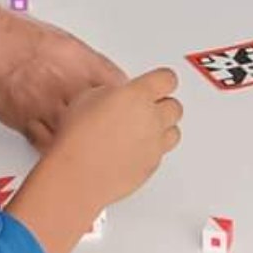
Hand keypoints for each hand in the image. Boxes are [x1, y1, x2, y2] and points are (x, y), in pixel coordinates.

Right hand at [0, 13, 128, 148]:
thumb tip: (95, 71)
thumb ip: (81, 59)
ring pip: (80, 136)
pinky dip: (60, 151)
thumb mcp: (59, 38)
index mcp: (80, 61)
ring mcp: (48, 107)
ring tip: (97, 151)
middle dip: (115, 127)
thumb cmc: (12, 34)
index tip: (134, 107)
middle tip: (121, 135)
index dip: (129, 100)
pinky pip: (50, 145)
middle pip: (104, 115)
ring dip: (90, 144)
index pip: (117, 85)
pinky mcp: (28, 124)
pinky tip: (67, 154)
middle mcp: (68, 86)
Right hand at [36, 67, 183, 208]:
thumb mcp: (87, 97)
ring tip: (144, 129)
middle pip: (175, 106)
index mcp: (138, 95)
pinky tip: (134, 149)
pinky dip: (152, 150)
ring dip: (163, 129)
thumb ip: (111, 92)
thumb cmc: (78, 137)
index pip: (167, 79)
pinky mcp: (152, 165)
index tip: (158, 81)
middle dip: (164, 105)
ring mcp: (155, 144)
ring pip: (174, 131)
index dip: (162, 80)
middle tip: (148, 107)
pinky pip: (161, 153)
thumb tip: (116, 97)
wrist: (77, 174)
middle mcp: (152, 118)